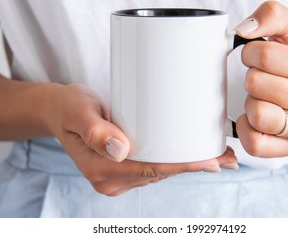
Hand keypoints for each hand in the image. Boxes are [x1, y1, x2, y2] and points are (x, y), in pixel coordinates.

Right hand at [42, 83, 237, 195]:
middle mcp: (110, 179)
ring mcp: (117, 176)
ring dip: (189, 165)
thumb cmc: (68, 107)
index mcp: (100, 170)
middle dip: (195, 167)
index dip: (184, 167)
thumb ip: (94, 129)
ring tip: (219, 155)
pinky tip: (194, 155)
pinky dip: (176, 161)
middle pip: (161, 174)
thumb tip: (120, 150)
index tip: (213, 161)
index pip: (151, 170)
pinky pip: (154, 167)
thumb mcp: (78, 111)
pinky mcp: (122, 166)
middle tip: (228, 157)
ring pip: (161, 172)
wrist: (59, 110)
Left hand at [234, 1, 287, 156]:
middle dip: (250, 77)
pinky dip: (246, 129)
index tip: (255, 56)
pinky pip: (254, 143)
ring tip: (261, 98)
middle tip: (260, 79)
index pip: (265, 55)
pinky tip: (254, 118)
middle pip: (257, 83)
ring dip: (250, 103)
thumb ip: (271, 15)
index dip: (249, 52)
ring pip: (257, 114)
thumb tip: (244, 29)